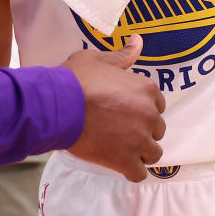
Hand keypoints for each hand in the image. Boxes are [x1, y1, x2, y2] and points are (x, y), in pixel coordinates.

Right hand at [62, 34, 165, 182]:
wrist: (57, 105)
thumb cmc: (75, 80)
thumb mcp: (98, 60)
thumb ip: (122, 56)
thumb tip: (138, 41)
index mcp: (146, 89)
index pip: (158, 104)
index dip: (141, 109)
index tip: (125, 112)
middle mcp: (149, 114)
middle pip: (157, 129)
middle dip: (141, 131)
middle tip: (119, 130)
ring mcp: (139, 139)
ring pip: (152, 153)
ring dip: (139, 153)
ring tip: (120, 150)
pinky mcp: (126, 160)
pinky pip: (139, 173)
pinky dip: (130, 171)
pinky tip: (119, 166)